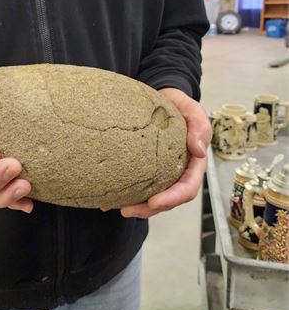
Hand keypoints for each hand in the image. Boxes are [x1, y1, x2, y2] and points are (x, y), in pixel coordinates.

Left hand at [120, 87, 211, 218]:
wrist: (164, 99)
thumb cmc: (180, 106)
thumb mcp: (193, 110)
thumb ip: (200, 126)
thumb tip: (199, 150)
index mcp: (193, 164)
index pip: (187, 188)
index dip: (172, 198)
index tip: (154, 202)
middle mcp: (178, 172)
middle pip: (168, 199)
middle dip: (148, 209)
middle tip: (126, 210)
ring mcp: (163, 172)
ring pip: (152, 196)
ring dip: (136, 205)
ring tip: (113, 206)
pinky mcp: (148, 167)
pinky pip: (140, 183)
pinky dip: (126, 192)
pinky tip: (108, 195)